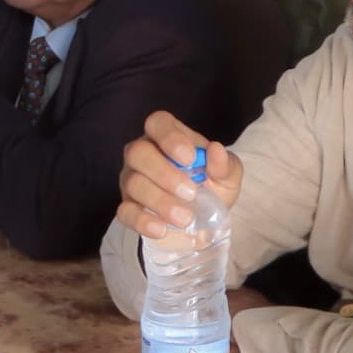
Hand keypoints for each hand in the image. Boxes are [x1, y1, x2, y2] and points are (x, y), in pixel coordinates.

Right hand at [115, 111, 240, 240]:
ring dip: (160, 201)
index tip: (190, 158)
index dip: (170, 137)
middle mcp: (143, 154)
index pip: (158, 123)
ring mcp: (131, 180)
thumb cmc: (212, 186)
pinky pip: (125, 211)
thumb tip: (216, 150)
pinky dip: (143, 221)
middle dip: (164, 173)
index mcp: (167, 137)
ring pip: (133, 183)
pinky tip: (161, 229)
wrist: (204, 219)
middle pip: (137, 152)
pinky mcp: (128, 206)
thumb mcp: (228, 175)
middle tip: (190, 193)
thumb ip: (224, 164)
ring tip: (185, 218)